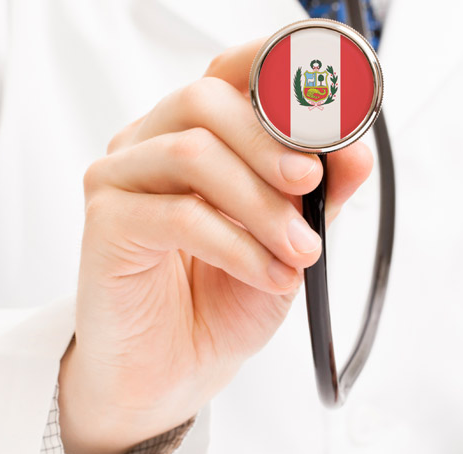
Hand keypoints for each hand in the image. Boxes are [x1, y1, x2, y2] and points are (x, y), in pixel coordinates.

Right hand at [58, 40, 372, 453]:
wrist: (174, 374)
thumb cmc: (222, 301)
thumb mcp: (290, 241)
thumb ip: (321, 194)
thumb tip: (355, 150)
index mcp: (195, 132)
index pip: (229, 72)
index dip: (274, 71)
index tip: (327, 107)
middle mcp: (151, 143)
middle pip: (205, 100)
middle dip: (271, 142)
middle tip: (312, 186)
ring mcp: (121, 179)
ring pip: (193, 154)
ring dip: (261, 205)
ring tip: (299, 251)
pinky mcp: (106, 224)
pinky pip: (179, 216)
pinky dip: (238, 246)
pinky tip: (269, 275)